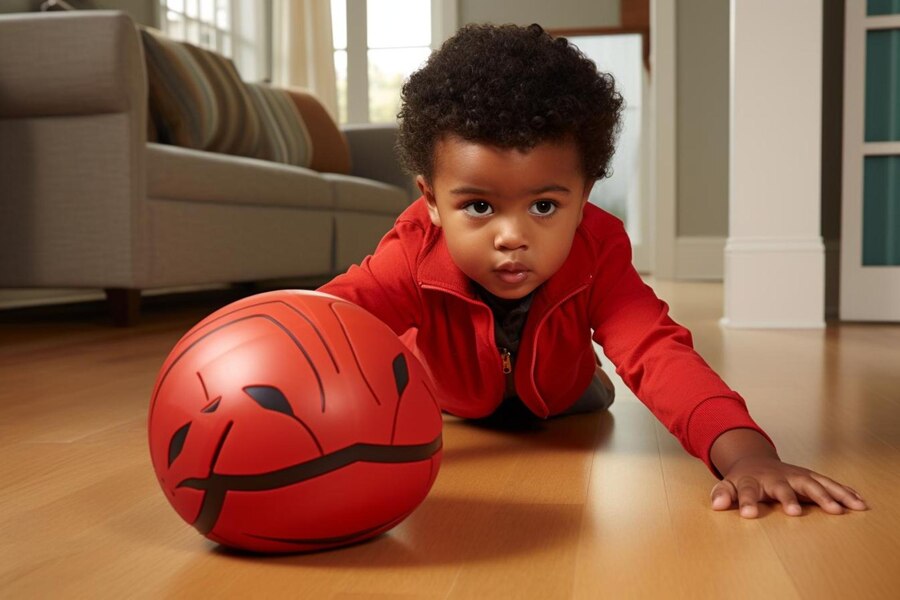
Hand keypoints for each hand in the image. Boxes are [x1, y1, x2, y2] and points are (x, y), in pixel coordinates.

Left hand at [709, 455, 868, 517]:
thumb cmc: (742, 480)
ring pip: (812, 484)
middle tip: (795, 513)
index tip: (749, 514)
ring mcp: (795, 475)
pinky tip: (858, 502)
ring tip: (840, 510)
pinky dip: (844, 493)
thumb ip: (722, 494)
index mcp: (753, 480)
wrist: (756, 461)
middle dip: (789, 499)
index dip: (748, 502)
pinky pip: (829, 484)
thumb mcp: (728, 485)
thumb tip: (716, 505)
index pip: (748, 490)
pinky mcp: (811, 477)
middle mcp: (776, 477)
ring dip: (826, 496)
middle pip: (784, 487)